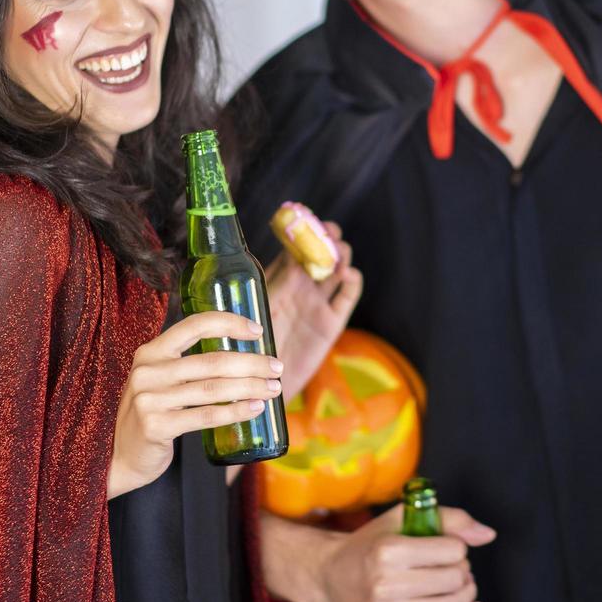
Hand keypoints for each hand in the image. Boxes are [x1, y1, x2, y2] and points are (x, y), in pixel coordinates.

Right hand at [108, 311, 282, 498]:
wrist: (119, 457)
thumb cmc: (151, 416)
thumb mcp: (160, 382)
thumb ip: (188, 367)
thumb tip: (244, 359)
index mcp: (151, 352)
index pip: (195, 325)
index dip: (229, 323)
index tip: (258, 331)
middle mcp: (148, 371)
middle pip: (212, 361)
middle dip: (252, 363)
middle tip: (277, 368)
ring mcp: (150, 398)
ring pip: (213, 388)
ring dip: (250, 387)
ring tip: (273, 388)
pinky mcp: (156, 426)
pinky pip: (205, 415)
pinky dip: (235, 411)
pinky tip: (255, 408)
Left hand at [266, 221, 362, 398]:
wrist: (263, 384)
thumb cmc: (249, 347)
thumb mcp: (254, 311)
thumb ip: (269, 287)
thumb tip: (276, 262)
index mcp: (277, 281)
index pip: (292, 247)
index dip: (301, 230)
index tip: (304, 216)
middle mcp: (299, 288)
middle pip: (319, 254)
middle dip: (325, 238)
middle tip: (328, 232)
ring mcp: (317, 303)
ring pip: (336, 269)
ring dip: (340, 255)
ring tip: (338, 252)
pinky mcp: (332, 322)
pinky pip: (347, 296)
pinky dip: (352, 282)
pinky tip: (348, 275)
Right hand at [316, 504, 494, 601]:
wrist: (328, 578)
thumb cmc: (368, 545)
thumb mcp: (400, 519)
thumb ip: (447, 518)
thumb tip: (487, 534)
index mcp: (387, 551)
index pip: (451, 550)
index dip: (457, 547)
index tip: (448, 547)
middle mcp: (384, 584)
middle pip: (453, 579)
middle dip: (462, 570)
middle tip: (450, 567)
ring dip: (465, 593)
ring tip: (458, 584)